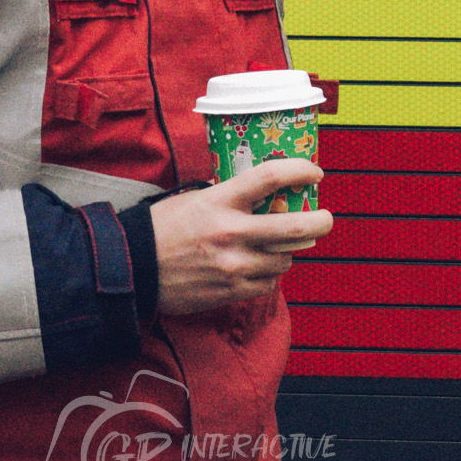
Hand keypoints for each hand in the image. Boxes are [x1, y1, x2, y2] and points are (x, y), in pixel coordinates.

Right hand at [150, 160, 331, 315]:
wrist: (135, 267)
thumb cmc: (164, 227)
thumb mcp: (196, 198)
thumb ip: (231, 195)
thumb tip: (266, 194)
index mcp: (220, 200)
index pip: (270, 176)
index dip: (300, 170)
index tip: (315, 173)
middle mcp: (231, 231)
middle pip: (295, 227)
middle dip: (320, 221)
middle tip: (325, 218)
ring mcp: (234, 264)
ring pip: (285, 258)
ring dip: (288, 250)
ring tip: (279, 245)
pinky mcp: (231, 290)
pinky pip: (268, 283)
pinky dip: (269, 273)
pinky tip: (259, 266)